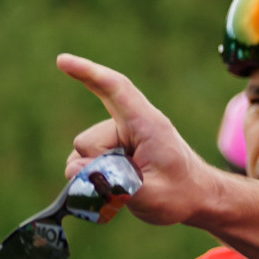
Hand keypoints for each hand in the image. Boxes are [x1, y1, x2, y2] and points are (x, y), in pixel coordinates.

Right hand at [57, 53, 222, 227]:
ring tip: (128, 186)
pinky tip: (115, 187)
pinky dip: (91, 177)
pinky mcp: (110, 149)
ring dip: (95, 174)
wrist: (195, 197)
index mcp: (147, 123)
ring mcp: (117, 136)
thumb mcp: (151, 195)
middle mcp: (128, 124)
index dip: (88, 72)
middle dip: (96, 168)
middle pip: (88, 141)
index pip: (115, 89)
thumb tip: (75, 169)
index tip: (63, 61)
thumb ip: (113, 182)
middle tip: (129, 187)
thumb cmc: (180, 193)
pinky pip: (83, 162)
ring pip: (82, 155)